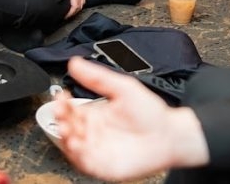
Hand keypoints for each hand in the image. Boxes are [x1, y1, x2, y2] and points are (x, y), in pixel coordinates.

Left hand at [53, 0, 84, 17]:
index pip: (75, 4)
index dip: (70, 12)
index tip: (65, 16)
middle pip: (79, 6)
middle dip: (73, 13)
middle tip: (65, 17)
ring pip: (81, 4)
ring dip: (76, 10)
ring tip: (69, 13)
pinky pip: (82, 0)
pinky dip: (78, 5)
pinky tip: (73, 7)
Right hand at [54, 57, 209, 180]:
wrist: (170, 135)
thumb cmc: (150, 113)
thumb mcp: (123, 88)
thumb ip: (98, 77)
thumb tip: (76, 63)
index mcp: (95, 113)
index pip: (71, 108)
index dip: (62, 103)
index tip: (60, 95)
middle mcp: (93, 132)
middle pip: (68, 126)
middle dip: (60, 119)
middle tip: (60, 110)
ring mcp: (97, 149)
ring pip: (71, 146)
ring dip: (65, 137)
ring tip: (66, 128)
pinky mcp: (103, 166)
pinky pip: (84, 163)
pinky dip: (76, 155)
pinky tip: (76, 144)